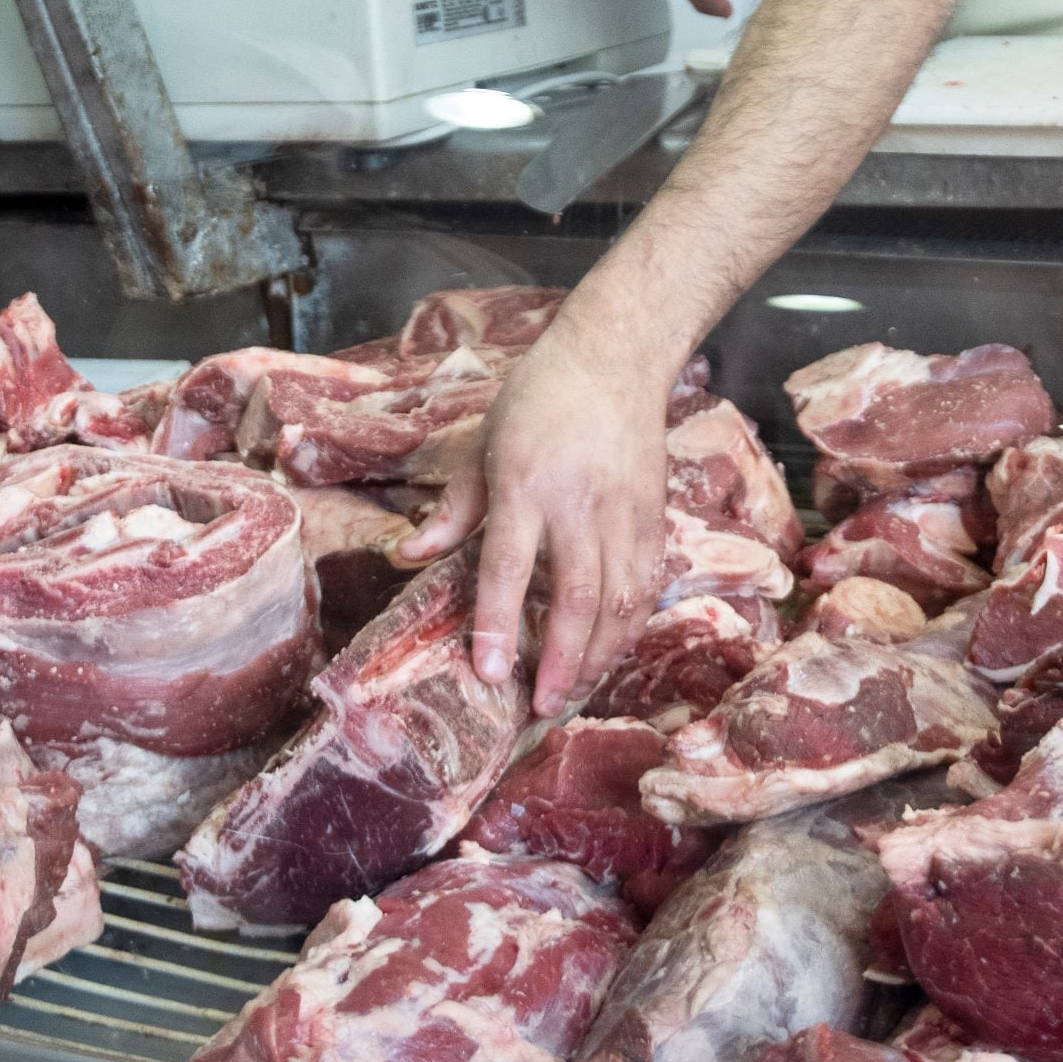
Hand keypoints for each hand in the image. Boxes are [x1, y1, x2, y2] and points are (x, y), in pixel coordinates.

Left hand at [400, 322, 670, 718]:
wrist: (614, 357)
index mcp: (524, 484)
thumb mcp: (482, 444)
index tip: (492, 673)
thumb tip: (408, 556)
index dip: (499, 624)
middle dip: (562, 659)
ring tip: (576, 690)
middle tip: (543, 705)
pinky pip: (648, 583)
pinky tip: (613, 652)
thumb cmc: (538, 399)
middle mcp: (578, 503)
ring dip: (600, 654)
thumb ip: (453, 509)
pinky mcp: (654, 514)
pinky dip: (632, 625)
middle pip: (576, 596)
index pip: (509, 567)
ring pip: (620, 599)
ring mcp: (623, 511)